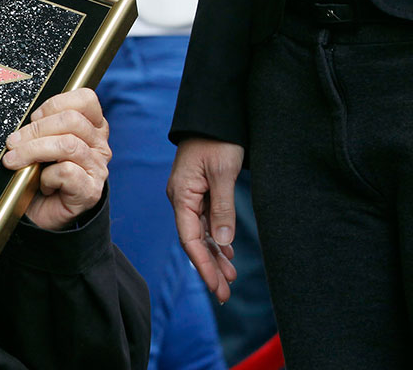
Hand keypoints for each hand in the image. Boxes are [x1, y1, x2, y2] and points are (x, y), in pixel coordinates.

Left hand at [2, 87, 109, 229]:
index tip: (34, 118)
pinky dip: (47, 176)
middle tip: (13, 143)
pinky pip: (67, 172)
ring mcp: (97, 168)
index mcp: (91, 127)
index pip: (84, 99)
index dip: (54, 104)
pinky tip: (42, 183)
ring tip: (14, 160)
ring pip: (68, 145)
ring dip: (33, 150)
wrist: (42, 213)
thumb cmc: (40, 174)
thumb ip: (40, 126)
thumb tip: (22, 121)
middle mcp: (99, 145)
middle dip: (35, 130)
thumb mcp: (40, 142)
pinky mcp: (90, 191)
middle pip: (72, 120)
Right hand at [166, 137, 244, 302]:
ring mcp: (190, 196)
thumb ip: (222, 208)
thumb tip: (223, 241)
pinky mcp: (199, 192)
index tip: (216, 286)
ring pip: (202, 233)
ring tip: (230, 278)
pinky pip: (206, 221)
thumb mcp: (223, 174)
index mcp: (182, 195)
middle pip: (194, 241)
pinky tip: (228, 251)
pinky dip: (217, 239)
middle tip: (224, 294)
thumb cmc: (217, 141)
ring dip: (215, 256)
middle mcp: (182, 199)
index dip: (203, 264)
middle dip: (209, 268)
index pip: (190, 238)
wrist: (213, 117)